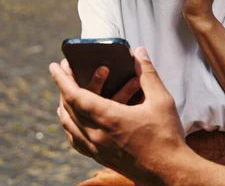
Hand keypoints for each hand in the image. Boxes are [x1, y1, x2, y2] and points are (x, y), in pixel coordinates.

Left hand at [50, 48, 186, 184]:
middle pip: (68, 109)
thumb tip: (138, 52)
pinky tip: (75, 121)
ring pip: (69, 126)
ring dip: (64, 106)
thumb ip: (147, 73)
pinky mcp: (100, 158)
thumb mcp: (161, 100)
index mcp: (108, 119)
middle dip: (63, 88)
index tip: (54, 66)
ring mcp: (96, 149)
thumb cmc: (166, 136)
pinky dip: (70, 126)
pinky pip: (75, 140)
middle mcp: (96, 135)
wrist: (169, 172)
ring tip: (66, 93)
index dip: (63, 79)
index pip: (75, 96)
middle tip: (64, 72)